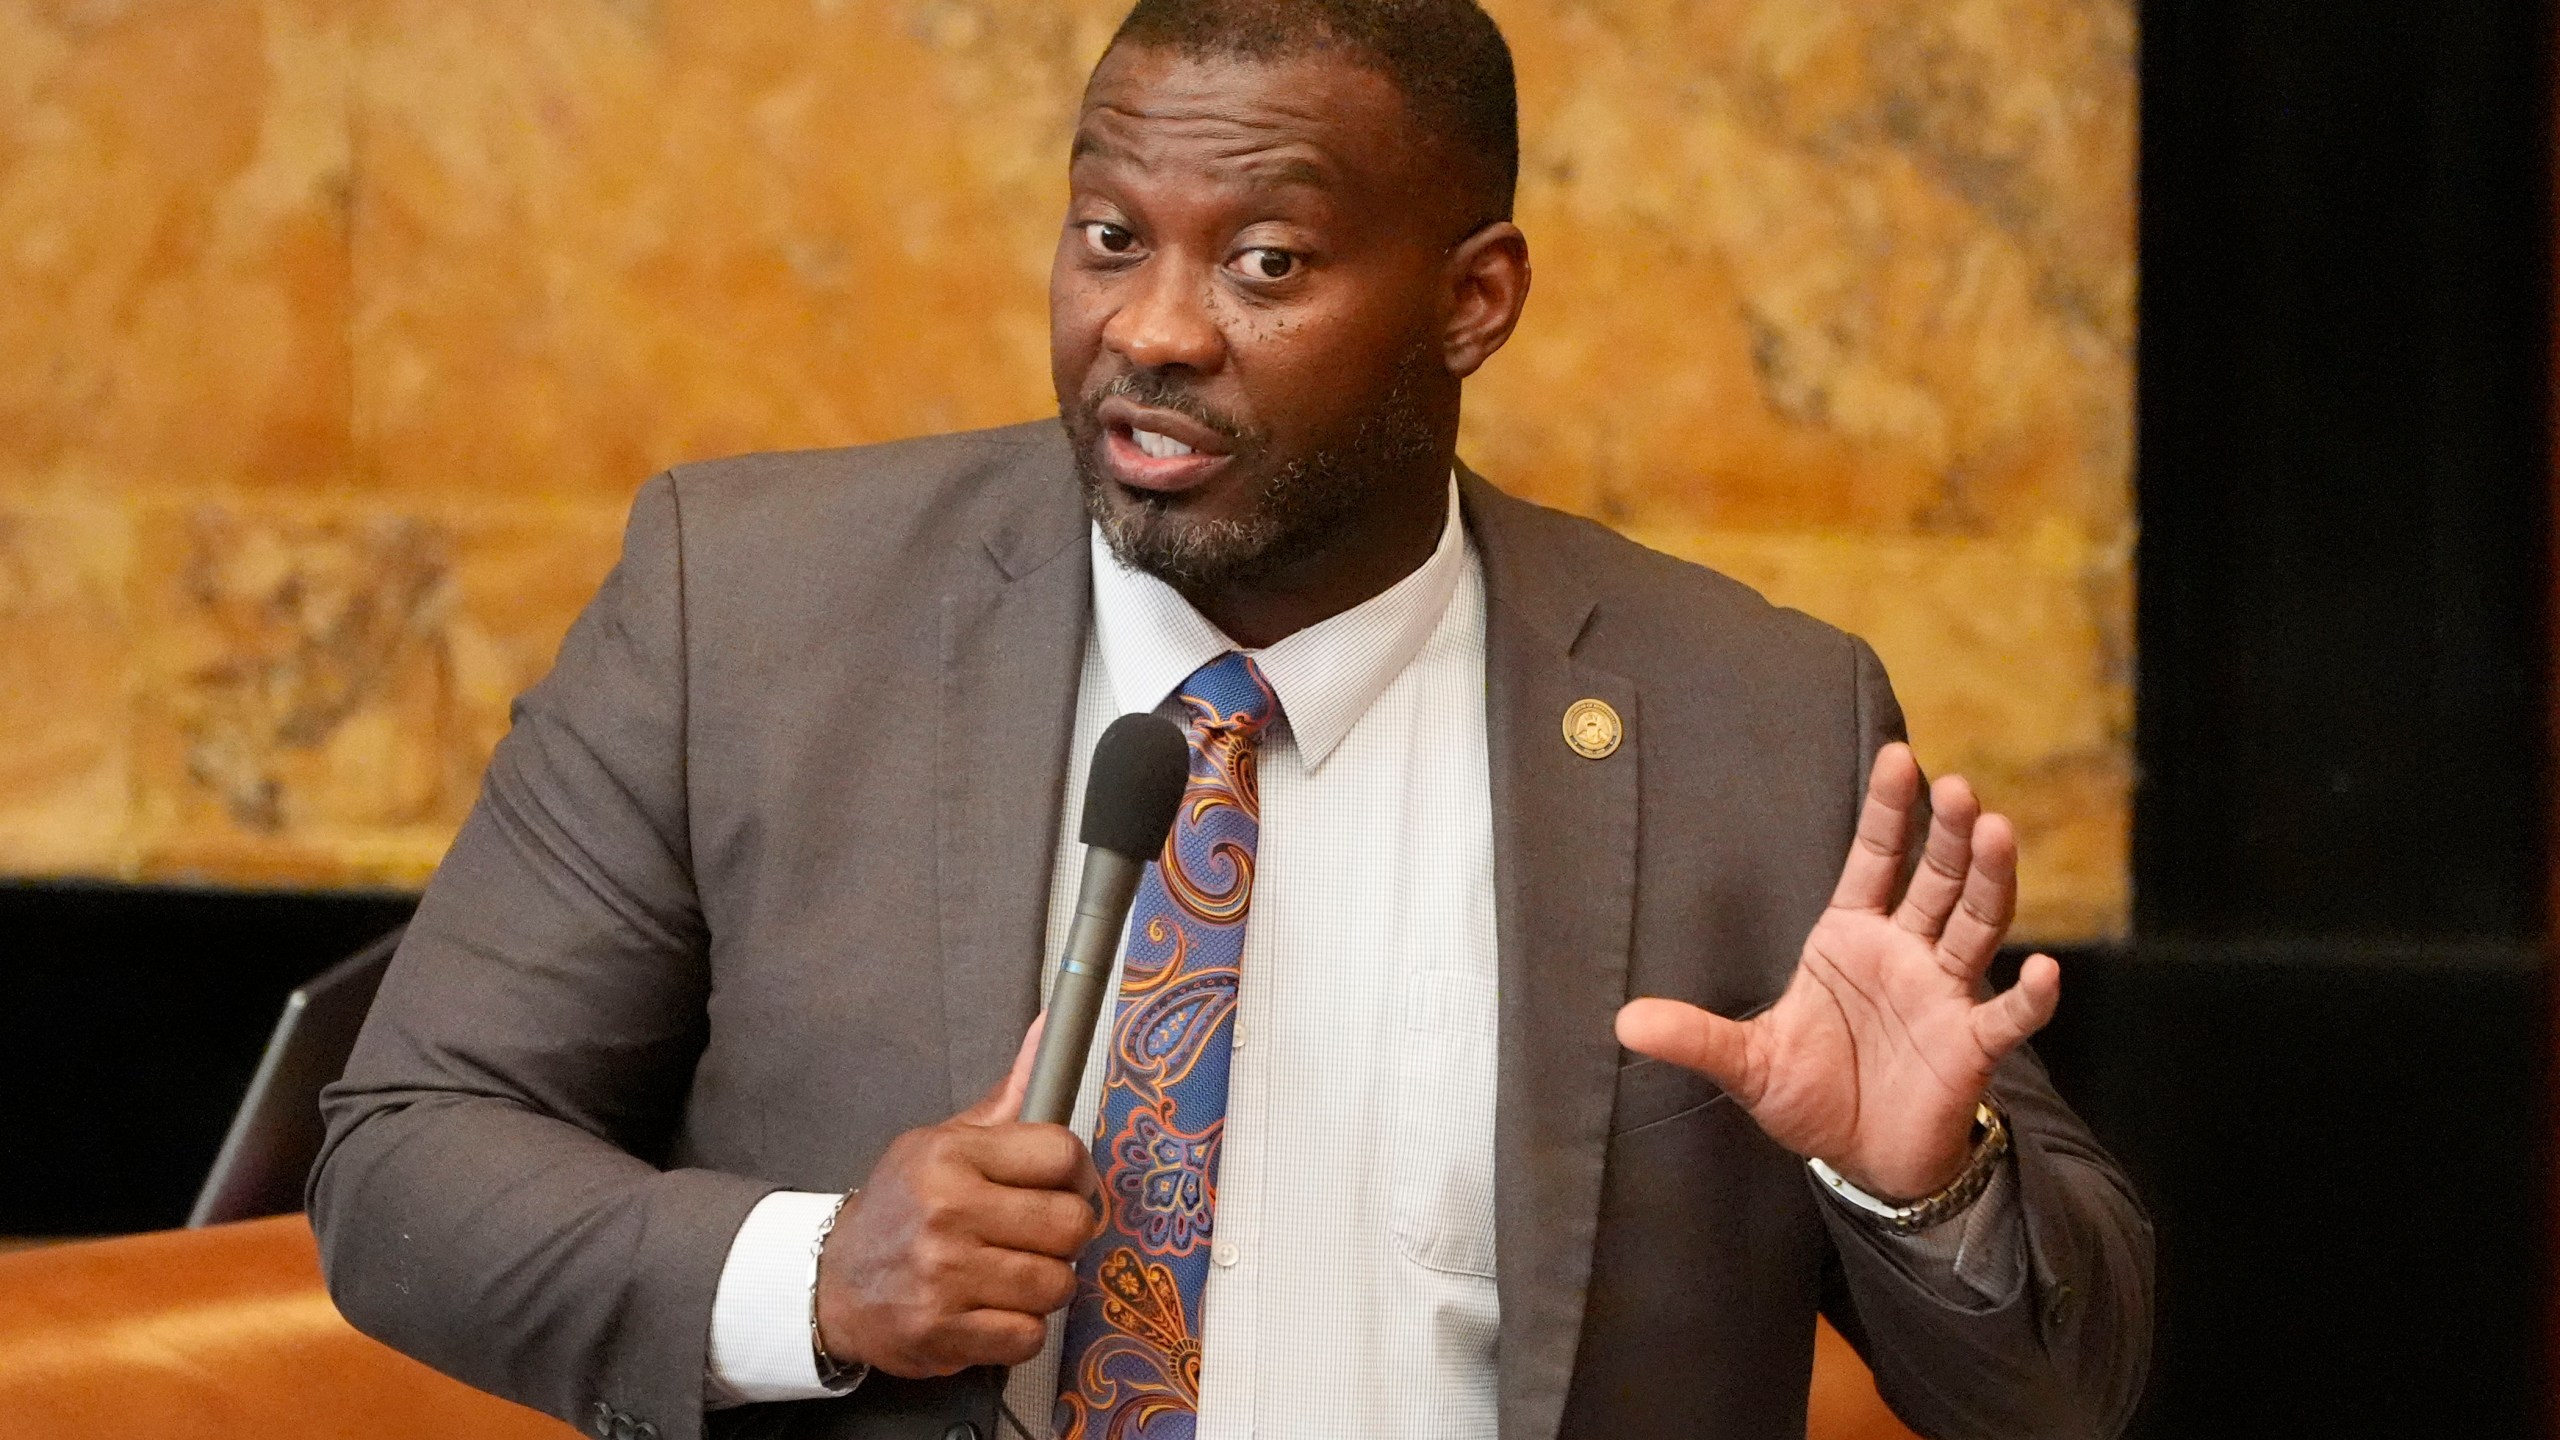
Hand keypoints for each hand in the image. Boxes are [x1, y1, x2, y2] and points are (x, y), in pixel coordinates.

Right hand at [814, 1018, 1101, 1376]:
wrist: (834, 1282)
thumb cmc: (905, 1206)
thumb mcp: (947, 1140)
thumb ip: (1009, 1096)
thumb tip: (1048, 1026)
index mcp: (951, 1155)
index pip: (1062, 1153)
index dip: (1078, 1173)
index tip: (1065, 1185)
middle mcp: (947, 1211)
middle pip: (1071, 1224)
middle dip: (1067, 1235)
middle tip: (1042, 1236)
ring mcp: (943, 1276)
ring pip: (1057, 1284)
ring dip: (1046, 1285)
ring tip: (1014, 1274)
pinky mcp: (942, 1332)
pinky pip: (1028, 1336)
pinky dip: (1020, 1330)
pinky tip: (993, 1309)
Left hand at [1614, 743, 2059, 1201]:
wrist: (1860, 1160)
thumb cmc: (1812, 1095)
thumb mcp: (1747, 1064)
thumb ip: (1695, 1037)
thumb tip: (1622, 1023)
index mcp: (1850, 937)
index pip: (1874, 858)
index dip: (1887, 811)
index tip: (1899, 756)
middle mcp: (1905, 952)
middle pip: (1934, 879)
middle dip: (1947, 833)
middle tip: (1958, 787)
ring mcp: (1943, 995)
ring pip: (1975, 926)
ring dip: (1989, 881)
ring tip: (1997, 830)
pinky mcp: (1970, 1047)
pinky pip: (2007, 1018)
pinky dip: (2030, 998)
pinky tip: (2046, 973)